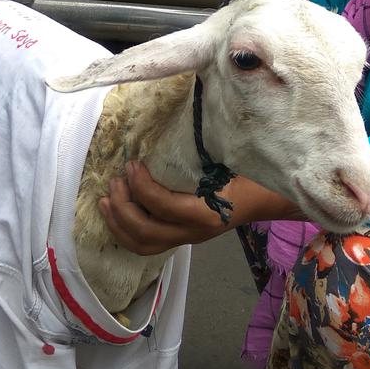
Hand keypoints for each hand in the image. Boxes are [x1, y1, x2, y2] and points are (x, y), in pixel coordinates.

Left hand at [99, 160, 302, 255]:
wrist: (263, 199)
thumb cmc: (248, 175)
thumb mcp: (230, 159)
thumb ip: (204, 148)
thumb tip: (170, 123)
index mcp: (205, 213)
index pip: (163, 206)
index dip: (141, 186)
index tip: (133, 164)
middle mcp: (193, 232)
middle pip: (145, 231)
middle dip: (123, 206)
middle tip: (117, 180)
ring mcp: (185, 239)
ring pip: (142, 244)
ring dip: (118, 223)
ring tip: (106, 200)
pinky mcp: (180, 238)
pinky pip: (147, 245)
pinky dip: (125, 231)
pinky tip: (115, 213)